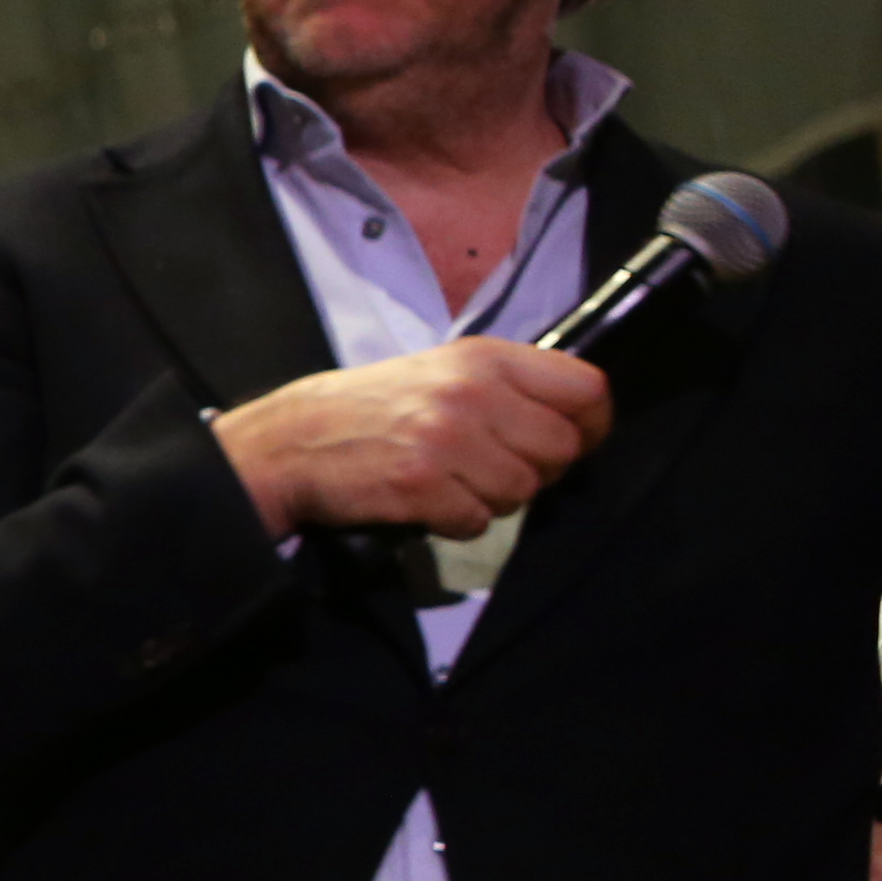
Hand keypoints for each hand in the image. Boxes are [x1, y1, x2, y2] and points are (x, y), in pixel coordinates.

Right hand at [214, 338, 610, 542]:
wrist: (289, 440)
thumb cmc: (368, 408)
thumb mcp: (439, 372)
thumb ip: (504, 387)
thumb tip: (571, 421)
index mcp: (484, 358)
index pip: (586, 389)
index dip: (592, 424)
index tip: (575, 441)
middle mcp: (472, 393)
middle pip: (561, 449)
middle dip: (537, 471)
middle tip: (495, 470)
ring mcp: (447, 439)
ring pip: (522, 492)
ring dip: (493, 500)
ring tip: (451, 484)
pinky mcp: (422, 485)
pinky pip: (477, 521)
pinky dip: (455, 522)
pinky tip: (426, 502)